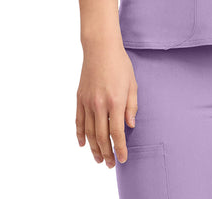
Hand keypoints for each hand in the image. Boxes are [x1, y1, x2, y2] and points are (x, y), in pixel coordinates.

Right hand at [75, 40, 137, 167]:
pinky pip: (78, 121)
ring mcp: (87, 102)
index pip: (117, 132)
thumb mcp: (133, 84)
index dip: (120, 148)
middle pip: (102, 137)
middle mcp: (99, 104)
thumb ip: (132, 106)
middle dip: (107, 153)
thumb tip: (130, 126)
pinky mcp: (79, 98)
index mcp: (115, 101)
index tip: (122, 159)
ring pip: (89, 132)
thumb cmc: (120, 64)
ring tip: (99, 159)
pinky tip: (83, 144)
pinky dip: (80, 134)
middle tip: (110, 164)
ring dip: (94, 148)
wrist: (101, 48)